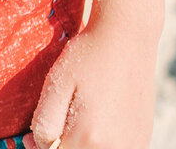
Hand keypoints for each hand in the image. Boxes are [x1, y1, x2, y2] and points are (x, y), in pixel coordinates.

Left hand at [26, 22, 155, 148]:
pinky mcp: (142, 142)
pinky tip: (101, 120)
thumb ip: (43, 123)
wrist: (127, 37)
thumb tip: (33, 146)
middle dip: (64, 142)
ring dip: (83, 143)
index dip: (42, 143)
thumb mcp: (55, 84)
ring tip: (85, 114)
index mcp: (88, 138)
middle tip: (64, 114)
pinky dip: (103, 143)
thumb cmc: (88, 56)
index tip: (40, 128)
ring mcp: (132, 147)